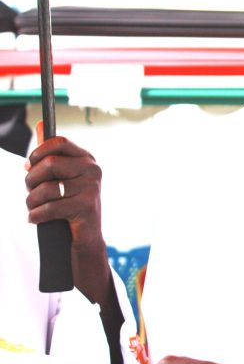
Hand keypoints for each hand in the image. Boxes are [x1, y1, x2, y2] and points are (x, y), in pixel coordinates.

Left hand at [25, 131, 109, 304]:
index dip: (37, 153)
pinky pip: (49, 208)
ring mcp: (92, 188)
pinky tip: (36, 219)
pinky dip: (36, 216)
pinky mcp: (86, 207)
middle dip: (31, 180)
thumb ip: (50, 153)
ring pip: (46, 188)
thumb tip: (40, 125)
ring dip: (31, 202)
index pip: (58, 143)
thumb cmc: (69, 204)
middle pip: (49, 163)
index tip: (29, 166)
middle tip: (30, 191)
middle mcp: (93, 170)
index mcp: (87, 159)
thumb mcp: (59, 177)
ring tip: (33, 208)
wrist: (84, 238)